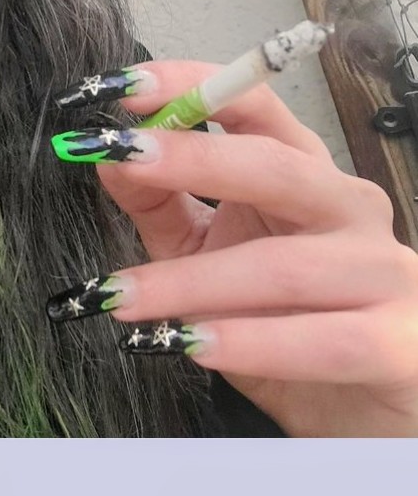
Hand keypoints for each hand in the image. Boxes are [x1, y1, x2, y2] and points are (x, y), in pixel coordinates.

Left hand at [48, 62, 417, 436]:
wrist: (364, 409)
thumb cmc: (286, 320)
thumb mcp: (210, 253)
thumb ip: (163, 206)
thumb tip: (108, 158)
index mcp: (305, 173)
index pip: (256, 107)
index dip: (193, 88)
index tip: (126, 86)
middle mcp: (349, 209)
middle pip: (275, 167)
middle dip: (193, 158)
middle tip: (121, 158)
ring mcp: (383, 272)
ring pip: (282, 265)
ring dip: (190, 282)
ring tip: (122, 296)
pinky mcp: (398, 343)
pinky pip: (320, 340)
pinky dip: (250, 342)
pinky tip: (193, 346)